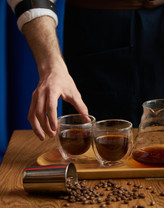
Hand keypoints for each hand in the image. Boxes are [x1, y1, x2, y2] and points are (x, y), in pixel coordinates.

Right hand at [22, 16, 87, 139]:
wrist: (52, 70)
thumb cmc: (64, 81)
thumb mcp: (74, 93)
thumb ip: (81, 106)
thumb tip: (87, 119)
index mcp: (52, 90)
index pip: (50, 106)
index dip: (52, 118)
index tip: (55, 128)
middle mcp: (41, 93)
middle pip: (39, 112)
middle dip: (44, 126)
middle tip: (51, 136)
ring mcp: (35, 96)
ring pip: (32, 114)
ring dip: (37, 127)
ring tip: (44, 137)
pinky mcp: (33, 100)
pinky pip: (31, 113)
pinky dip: (34, 123)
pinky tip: (40, 130)